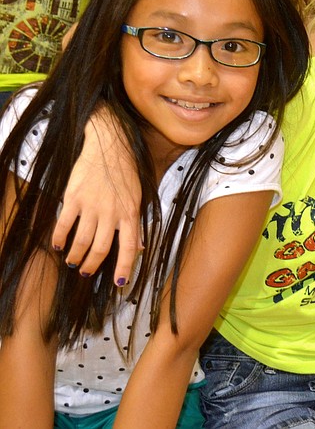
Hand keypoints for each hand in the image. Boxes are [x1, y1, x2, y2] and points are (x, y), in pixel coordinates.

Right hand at [51, 107, 141, 285]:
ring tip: (73, 261)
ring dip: (76, 256)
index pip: (130, 247)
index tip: (120, 282)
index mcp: (131, 213)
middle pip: (101, 249)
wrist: (109, 146)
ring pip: (82, 241)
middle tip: (86, 272)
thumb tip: (141, 247)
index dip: (125, 267)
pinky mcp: (74, 198)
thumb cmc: (126, 173)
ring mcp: (92, 206)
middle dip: (93, 265)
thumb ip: (136, 223)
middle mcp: (112, 213)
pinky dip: (60, 239)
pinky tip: (58, 245)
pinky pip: (64, 224)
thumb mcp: (138, 197)